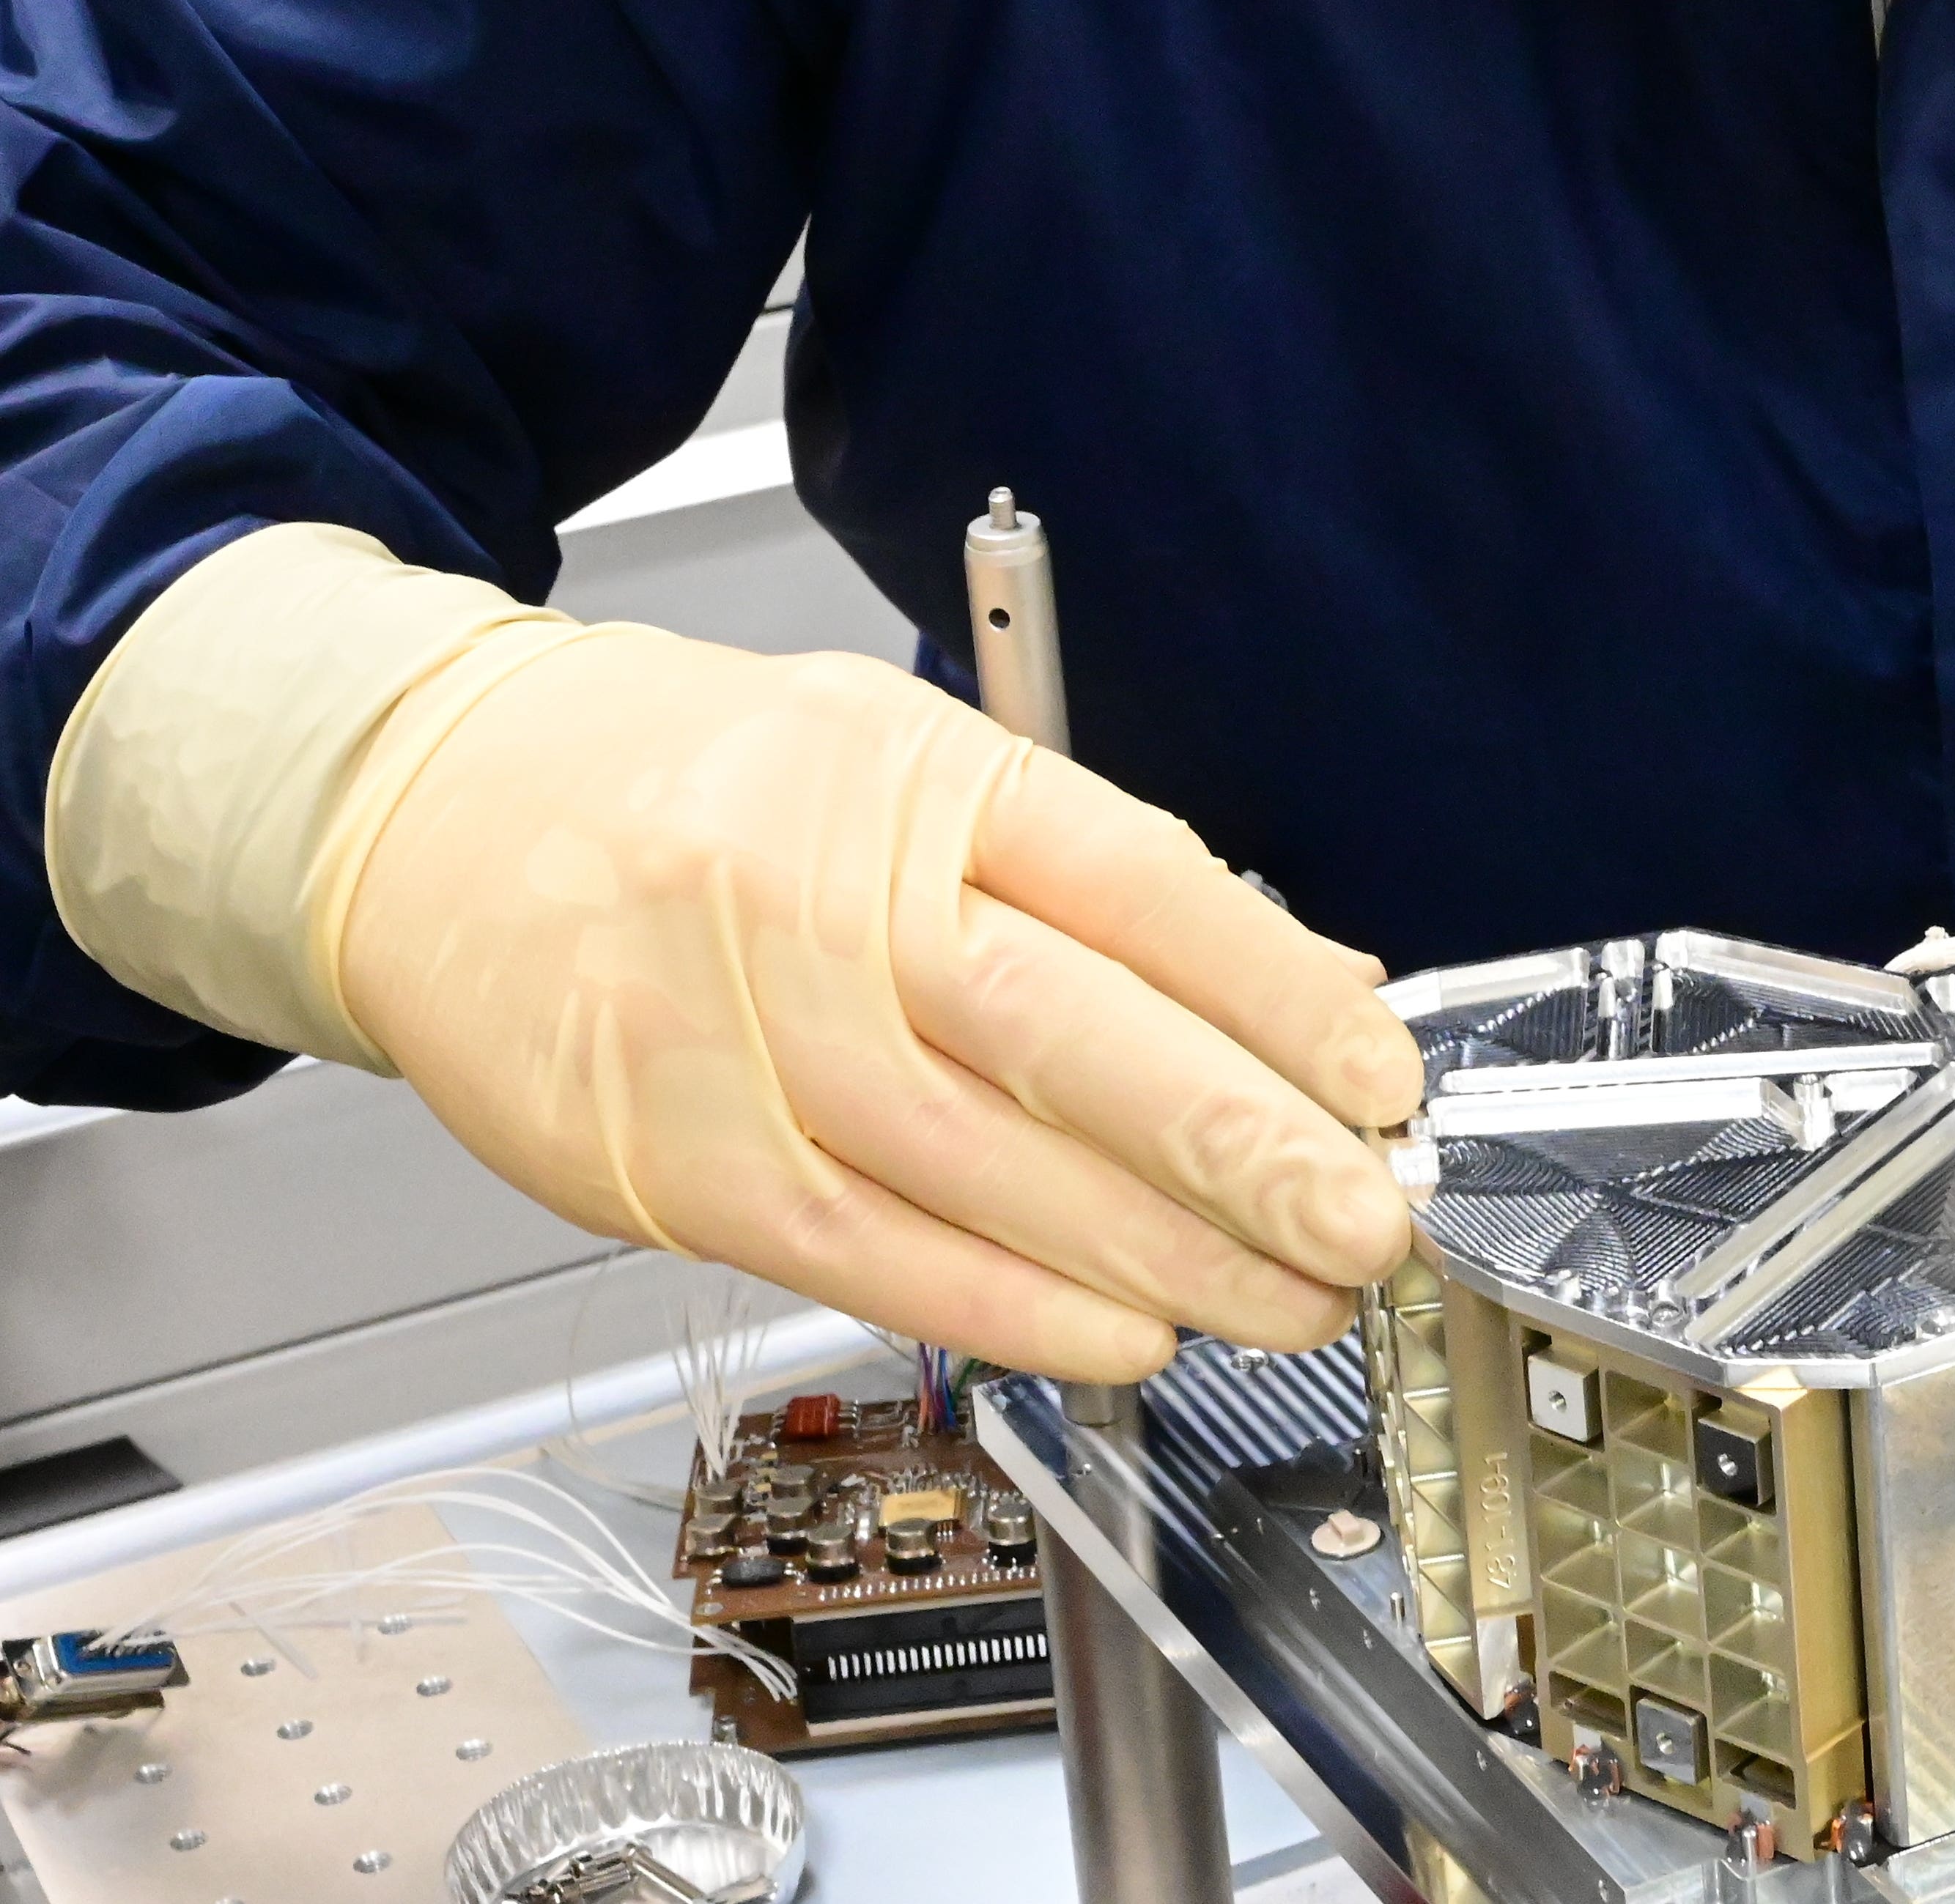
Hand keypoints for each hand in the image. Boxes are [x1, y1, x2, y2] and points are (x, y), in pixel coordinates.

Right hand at [337, 628, 1421, 1380]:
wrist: (432, 811)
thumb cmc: (696, 786)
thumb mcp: (903, 760)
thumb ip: (1089, 873)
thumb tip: (1292, 987)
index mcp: (916, 780)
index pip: (1137, 885)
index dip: (1278, 992)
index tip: (1379, 1077)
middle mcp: (833, 903)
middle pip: (1072, 1037)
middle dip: (1245, 1148)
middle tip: (1364, 1224)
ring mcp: (746, 1039)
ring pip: (988, 1170)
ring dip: (1160, 1257)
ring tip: (1287, 1303)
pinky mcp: (679, 1160)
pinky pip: (875, 1257)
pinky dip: (1016, 1309)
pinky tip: (1126, 1335)